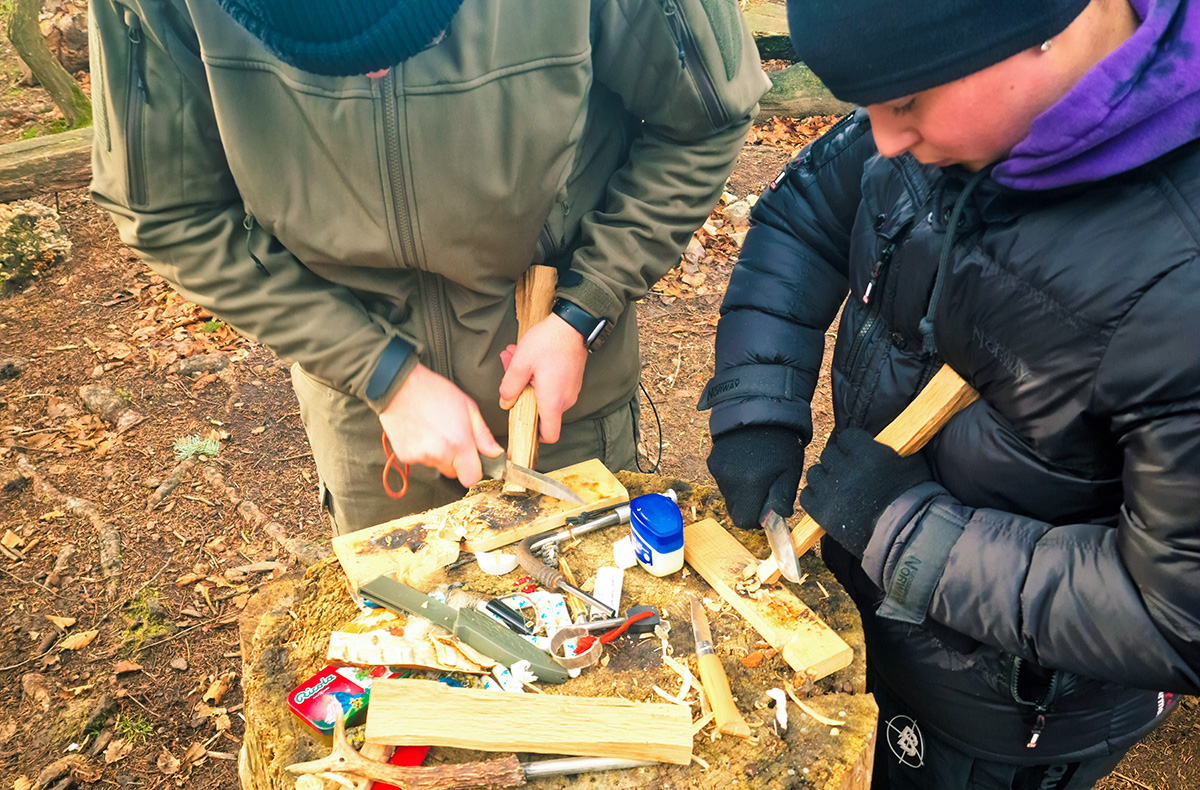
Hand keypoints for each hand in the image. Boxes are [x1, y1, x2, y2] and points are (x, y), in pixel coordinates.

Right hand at [378, 363, 503, 487]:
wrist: (399, 386)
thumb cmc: (434, 392)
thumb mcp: (468, 407)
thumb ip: (483, 435)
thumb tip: (495, 453)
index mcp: (458, 444)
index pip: (471, 478)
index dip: (474, 470)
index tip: (472, 461)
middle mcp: (439, 454)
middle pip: (453, 473)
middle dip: (456, 460)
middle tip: (451, 436)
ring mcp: (420, 457)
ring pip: (437, 465)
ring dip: (439, 454)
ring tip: (434, 429)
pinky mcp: (405, 456)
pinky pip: (420, 461)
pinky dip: (423, 451)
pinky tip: (421, 432)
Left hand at [497, 312, 587, 442]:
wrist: (573, 324)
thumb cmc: (549, 342)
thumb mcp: (521, 363)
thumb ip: (509, 387)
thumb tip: (505, 402)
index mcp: (553, 402)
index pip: (549, 435)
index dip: (534, 435)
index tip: (521, 424)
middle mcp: (566, 400)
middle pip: (542, 412)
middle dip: (522, 396)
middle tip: (509, 374)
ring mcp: (571, 390)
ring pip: (545, 396)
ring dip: (528, 382)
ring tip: (515, 359)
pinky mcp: (572, 380)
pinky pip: (553, 386)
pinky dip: (539, 377)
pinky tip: (528, 358)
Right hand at [707, 426, 804, 528]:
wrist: (760, 408)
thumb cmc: (780, 442)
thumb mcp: (790, 470)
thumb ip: (784, 497)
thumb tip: (780, 516)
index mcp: (749, 486)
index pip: (743, 521)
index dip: (755, 520)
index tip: (765, 511)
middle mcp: (729, 481)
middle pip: (734, 509)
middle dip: (748, 505)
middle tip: (763, 489)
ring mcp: (718, 470)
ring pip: (728, 494)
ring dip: (740, 490)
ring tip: (755, 470)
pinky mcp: (712, 461)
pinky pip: (722, 479)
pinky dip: (732, 477)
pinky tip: (744, 461)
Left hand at [799, 427, 931, 557]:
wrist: (904, 536)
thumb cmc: (913, 500)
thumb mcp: (908, 463)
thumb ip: (887, 448)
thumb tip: (876, 440)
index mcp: (867, 453)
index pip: (847, 437)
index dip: (852, 446)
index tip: (858, 454)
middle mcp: (845, 469)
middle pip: (829, 454)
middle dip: (838, 462)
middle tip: (849, 475)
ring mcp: (830, 491)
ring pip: (814, 473)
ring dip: (825, 479)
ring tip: (838, 489)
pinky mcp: (820, 511)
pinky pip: (806, 495)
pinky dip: (815, 497)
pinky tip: (828, 502)